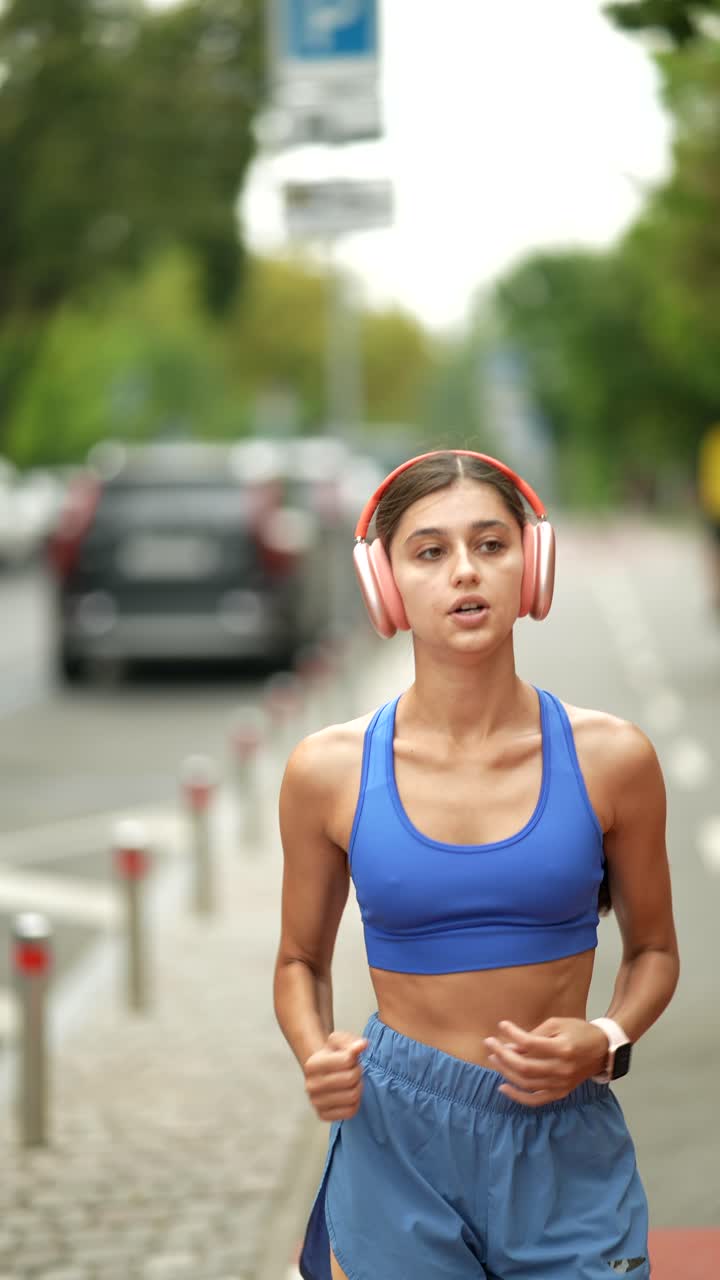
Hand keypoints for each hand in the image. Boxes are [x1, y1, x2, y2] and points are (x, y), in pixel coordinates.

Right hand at [304, 1030, 368, 1121]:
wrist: (321, 1074)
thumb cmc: (332, 1056)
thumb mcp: (338, 1042)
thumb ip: (351, 1042)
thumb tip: (362, 1045)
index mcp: (312, 1064)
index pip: (347, 1060)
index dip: (355, 1058)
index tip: (351, 1059)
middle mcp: (310, 1085)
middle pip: (350, 1078)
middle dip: (357, 1072)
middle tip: (353, 1071)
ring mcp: (316, 1102)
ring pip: (352, 1096)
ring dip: (358, 1087)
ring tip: (352, 1082)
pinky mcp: (323, 1115)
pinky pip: (350, 1111)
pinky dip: (355, 1103)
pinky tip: (348, 1094)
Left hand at [484, 1018, 608, 1107]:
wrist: (602, 1050)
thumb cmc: (579, 1032)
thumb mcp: (558, 1024)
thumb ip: (535, 1034)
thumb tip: (511, 1045)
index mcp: (563, 1049)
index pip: (530, 1044)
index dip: (513, 1034)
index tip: (502, 1025)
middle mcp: (562, 1069)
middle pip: (524, 1067)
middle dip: (502, 1055)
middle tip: (489, 1043)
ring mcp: (561, 1084)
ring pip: (526, 1083)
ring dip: (505, 1072)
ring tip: (493, 1059)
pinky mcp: (560, 1093)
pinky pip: (536, 1100)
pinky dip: (518, 1096)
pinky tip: (503, 1087)